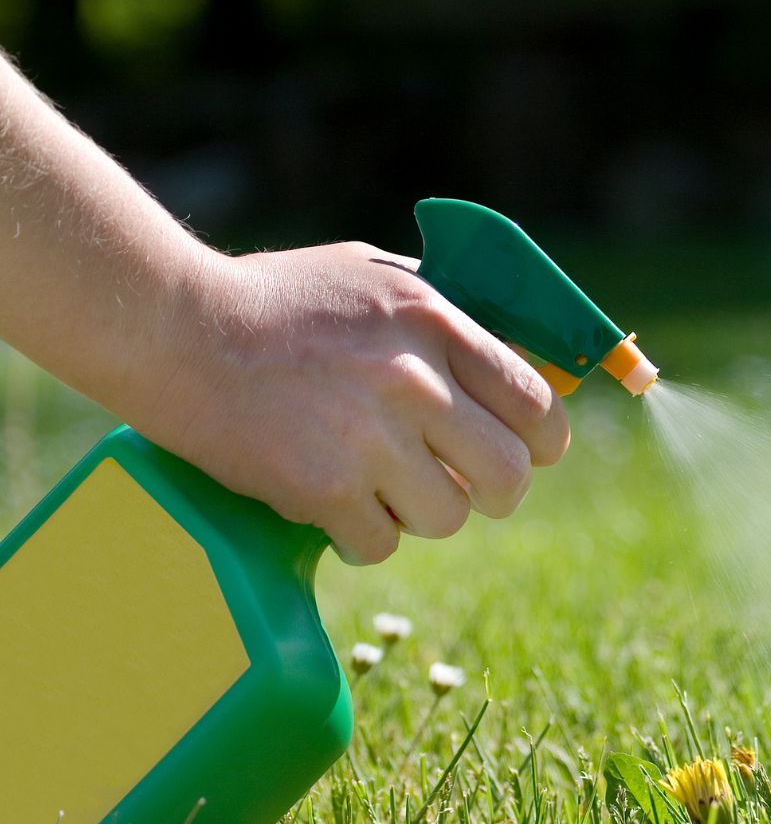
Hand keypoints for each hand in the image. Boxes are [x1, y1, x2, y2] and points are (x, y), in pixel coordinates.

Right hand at [141, 243, 569, 564]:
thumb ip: (449, 317)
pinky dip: (361, 535)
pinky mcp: (323, 489)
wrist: (174, 328)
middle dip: (494, 492)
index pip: (536, 403)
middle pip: (509, 475)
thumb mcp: (377, 279)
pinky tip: (333, 503)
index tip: (531, 453)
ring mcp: (370, 438)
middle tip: (463, 487)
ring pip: (448, 517)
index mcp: (436, 323)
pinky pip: (381, 544)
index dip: (544, 441)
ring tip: (379, 485)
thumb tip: (520, 359)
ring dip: (421, 513)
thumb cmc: (278, 301)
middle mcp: (415, 380)